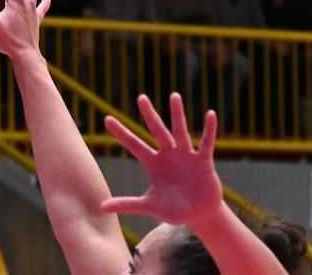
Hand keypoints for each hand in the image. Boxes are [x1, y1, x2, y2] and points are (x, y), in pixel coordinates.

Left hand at [100, 93, 220, 226]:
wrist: (200, 215)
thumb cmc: (174, 209)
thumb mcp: (149, 206)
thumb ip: (127, 204)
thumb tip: (101, 207)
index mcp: (153, 163)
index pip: (134, 145)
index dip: (121, 133)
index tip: (107, 119)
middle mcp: (168, 154)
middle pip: (156, 131)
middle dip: (149, 115)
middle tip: (141, 97)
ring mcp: (185, 155)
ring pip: (180, 131)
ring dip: (177, 114)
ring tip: (174, 96)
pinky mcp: (203, 160)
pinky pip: (206, 142)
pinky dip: (209, 130)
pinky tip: (210, 115)